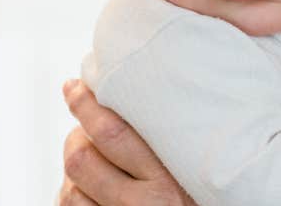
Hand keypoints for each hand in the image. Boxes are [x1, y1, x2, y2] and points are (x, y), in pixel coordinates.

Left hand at [58, 79, 195, 205]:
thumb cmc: (210, 195)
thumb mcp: (200, 166)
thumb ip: (176, 138)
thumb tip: (138, 95)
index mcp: (171, 178)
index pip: (111, 133)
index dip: (85, 105)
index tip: (73, 87)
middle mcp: (145, 204)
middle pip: (81, 157)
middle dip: (75, 137)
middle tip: (83, 127)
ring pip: (70, 189)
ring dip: (74, 171)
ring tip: (90, 160)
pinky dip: (73, 196)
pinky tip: (87, 189)